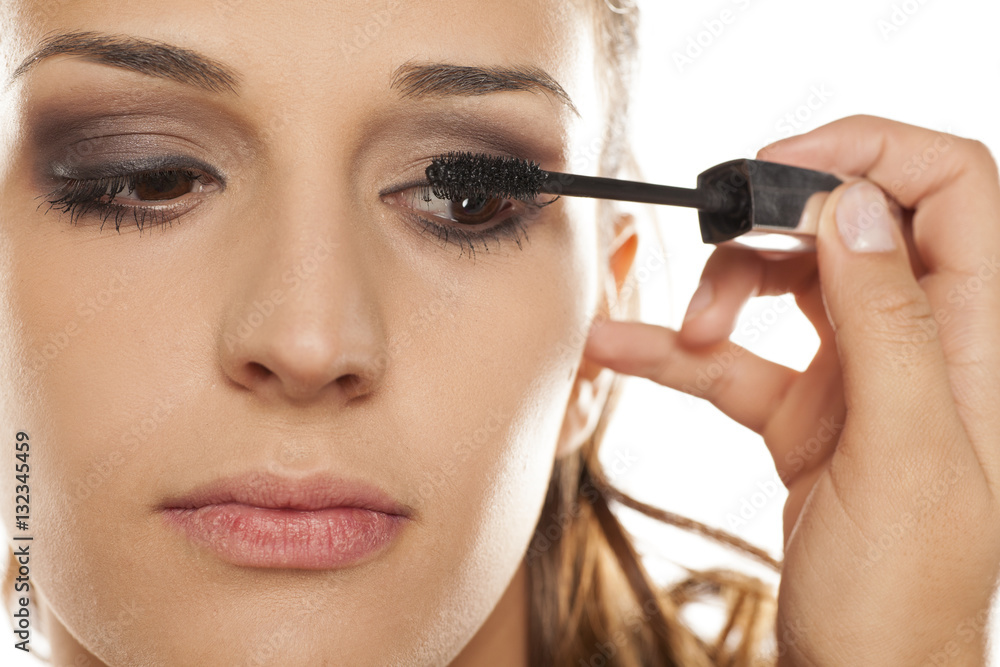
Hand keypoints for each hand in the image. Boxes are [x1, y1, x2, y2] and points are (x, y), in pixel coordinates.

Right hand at [583, 115, 999, 665]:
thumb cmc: (904, 595)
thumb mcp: (903, 453)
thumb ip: (888, 323)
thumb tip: (855, 208)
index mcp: (977, 340)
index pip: (953, 190)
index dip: (873, 153)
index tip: (784, 167)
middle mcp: (920, 345)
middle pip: (849, 228)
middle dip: (772, 230)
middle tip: (713, 244)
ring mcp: (858, 378)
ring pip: (785, 286)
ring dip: (720, 294)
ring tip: (683, 332)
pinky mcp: (803, 413)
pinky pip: (734, 361)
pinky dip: (677, 353)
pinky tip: (621, 348)